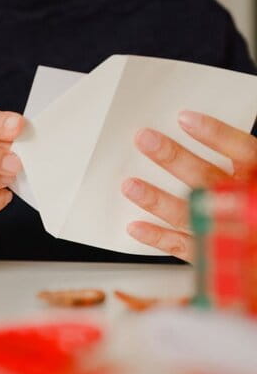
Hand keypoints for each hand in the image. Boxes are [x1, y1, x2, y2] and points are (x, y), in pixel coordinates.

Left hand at [122, 111, 256, 260]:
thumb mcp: (252, 175)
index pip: (242, 151)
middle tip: (145, 140)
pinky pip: (183, 247)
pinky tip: (135, 226)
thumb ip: (233, 159)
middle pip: (206, 178)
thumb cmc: (250, 204)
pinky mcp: (213, 255)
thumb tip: (190, 130)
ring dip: (156, 199)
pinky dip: (157, 237)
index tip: (184, 119)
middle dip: (172, 158)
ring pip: (189, 213)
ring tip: (130, 185)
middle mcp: (244, 204)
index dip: (215, 134)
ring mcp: (228, 231)